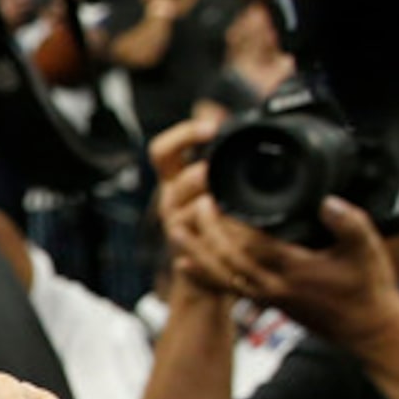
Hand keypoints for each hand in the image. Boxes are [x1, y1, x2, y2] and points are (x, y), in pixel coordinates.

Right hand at [150, 113, 240, 297]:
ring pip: (189, 210)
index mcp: (174, 180)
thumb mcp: (212, 187)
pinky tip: (234, 228)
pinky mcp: (189, 251)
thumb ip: (215, 157)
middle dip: (198, 176)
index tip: (211, 129)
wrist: (203, 278)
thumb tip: (227, 121)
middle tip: (213, 174)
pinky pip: (201, 239)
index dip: (182, 136)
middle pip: (178, 179)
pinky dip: (218, 233)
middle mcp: (170, 201)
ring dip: (208, 205)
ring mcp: (177, 228)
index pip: (163, 151)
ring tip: (225, 205)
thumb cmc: (214, 225)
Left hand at [185, 195, 398, 354]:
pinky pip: (227, 288)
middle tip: (195, 205)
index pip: (252, 243)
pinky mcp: (266, 303)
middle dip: (207, 233)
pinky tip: (186, 265)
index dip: (230, 222)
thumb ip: (348, 222)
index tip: (217, 197)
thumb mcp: (367, 248)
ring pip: (221, 275)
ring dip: (196, 252)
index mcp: (295, 268)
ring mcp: (267, 297)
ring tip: (176, 231)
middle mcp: (274, 285)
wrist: (366, 330)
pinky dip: (204, 276)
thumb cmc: (368, 288)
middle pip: (227, 259)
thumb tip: (327, 201)